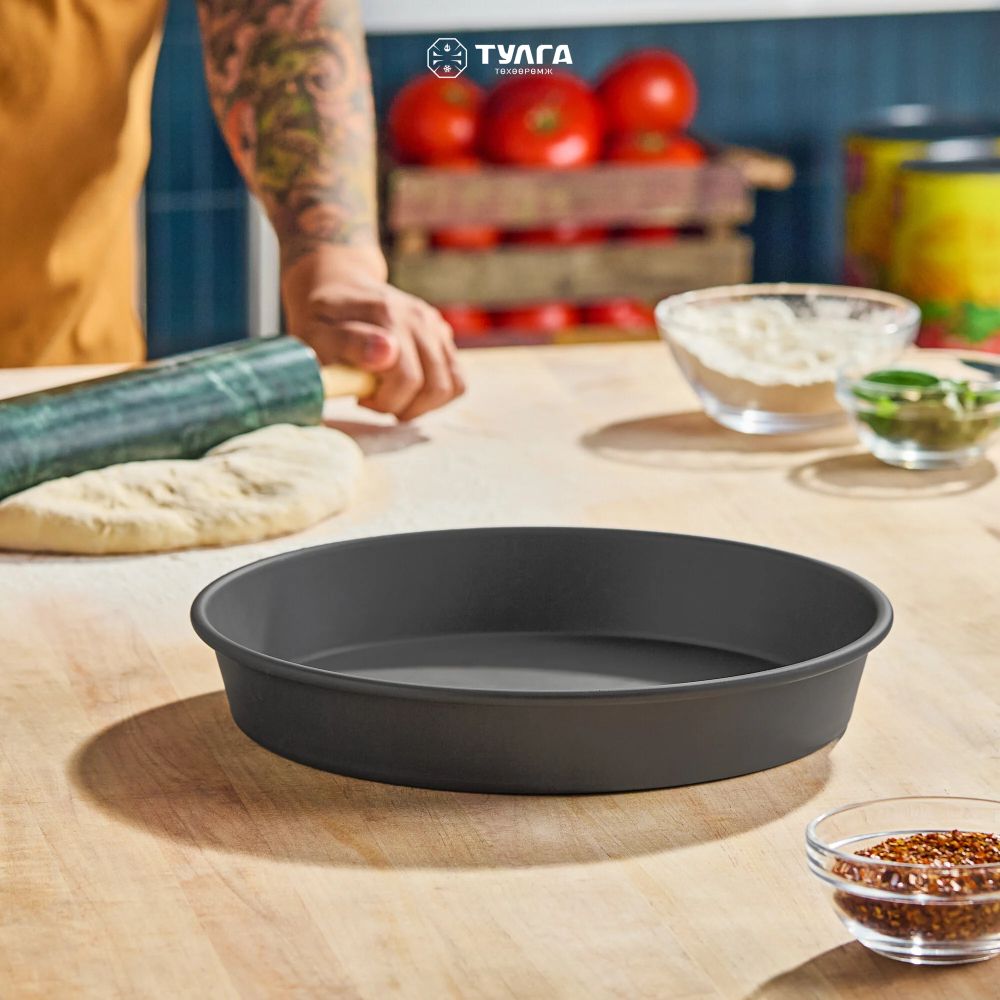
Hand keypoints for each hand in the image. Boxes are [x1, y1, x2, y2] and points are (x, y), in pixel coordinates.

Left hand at [281, 247, 464, 420]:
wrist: (339, 284)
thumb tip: (389, 353)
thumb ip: (349, 343)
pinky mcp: (443, 334)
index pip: (407, 379)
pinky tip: (409, 389)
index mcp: (389, 316)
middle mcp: (419, 318)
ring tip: (394, 397)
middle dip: (404, 407)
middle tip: (375, 401)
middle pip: (435, 386)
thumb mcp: (318, 333)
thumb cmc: (323, 319)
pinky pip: (457, 379)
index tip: (359, 397)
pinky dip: (436, 395)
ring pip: (452, 385)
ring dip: (424, 405)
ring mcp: (435, 325)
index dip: (384, 402)